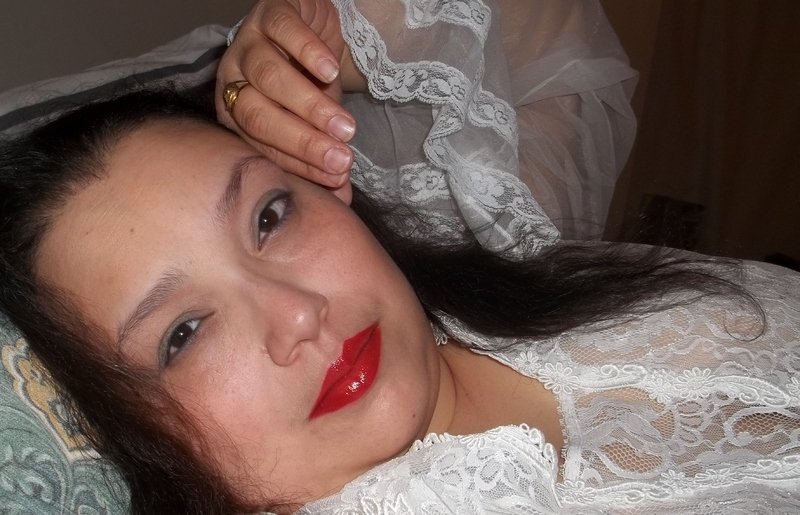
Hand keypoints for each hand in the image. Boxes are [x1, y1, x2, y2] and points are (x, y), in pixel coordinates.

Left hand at [216, 0, 355, 188]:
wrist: (312, 28)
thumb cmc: (308, 85)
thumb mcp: (318, 125)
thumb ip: (324, 160)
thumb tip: (343, 200)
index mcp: (237, 117)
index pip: (262, 148)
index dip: (300, 165)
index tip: (337, 177)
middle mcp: (233, 80)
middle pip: (257, 115)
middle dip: (301, 141)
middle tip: (341, 158)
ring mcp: (247, 43)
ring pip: (268, 77)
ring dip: (309, 106)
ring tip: (346, 126)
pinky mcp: (270, 12)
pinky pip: (283, 31)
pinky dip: (307, 53)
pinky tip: (330, 72)